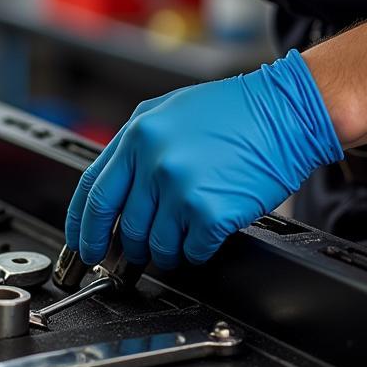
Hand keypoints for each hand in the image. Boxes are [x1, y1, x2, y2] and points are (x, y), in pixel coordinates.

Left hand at [64, 50, 342, 269]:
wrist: (285, 111)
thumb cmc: (233, 111)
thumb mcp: (169, 112)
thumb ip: (137, 147)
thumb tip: (116, 190)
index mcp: (136, 134)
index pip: (92, 192)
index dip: (82, 227)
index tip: (81, 246)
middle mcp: (152, 160)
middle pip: (122, 225)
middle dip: (125, 248)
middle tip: (131, 255)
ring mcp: (179, 187)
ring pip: (154, 244)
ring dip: (164, 252)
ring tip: (179, 240)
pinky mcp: (209, 212)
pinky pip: (190, 251)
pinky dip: (195, 252)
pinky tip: (205, 235)